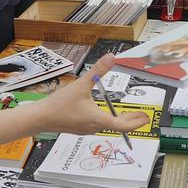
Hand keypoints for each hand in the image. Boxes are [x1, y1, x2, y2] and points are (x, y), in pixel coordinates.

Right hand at [35, 55, 149, 135]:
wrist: (41, 117)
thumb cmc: (60, 104)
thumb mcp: (81, 85)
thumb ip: (98, 71)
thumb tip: (111, 57)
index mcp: (98, 119)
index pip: (123, 125)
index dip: (137, 122)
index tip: (146, 117)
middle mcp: (94, 127)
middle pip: (118, 126)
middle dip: (132, 121)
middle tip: (143, 116)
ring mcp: (87, 129)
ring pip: (108, 126)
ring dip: (119, 120)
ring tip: (127, 114)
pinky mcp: (80, 128)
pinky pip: (98, 125)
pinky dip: (108, 120)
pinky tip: (105, 113)